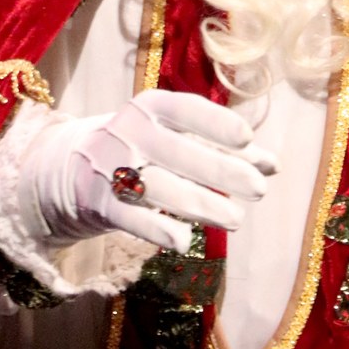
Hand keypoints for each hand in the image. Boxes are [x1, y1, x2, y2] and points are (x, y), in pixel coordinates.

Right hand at [22, 89, 274, 254]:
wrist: (75, 167)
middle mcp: (130, 132)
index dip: (215, 123)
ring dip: (201, 204)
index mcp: (151, 107)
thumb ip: (226, 149)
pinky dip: (157, 229)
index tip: (246, 138)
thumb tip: (273, 166)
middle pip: (180, 152)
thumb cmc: (147, 148)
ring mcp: (112, 166)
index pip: (186, 110)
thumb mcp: (181, 138)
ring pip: (161, 187)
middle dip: (221, 171)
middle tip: (258, 190)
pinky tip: (184, 241)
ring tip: (237, 219)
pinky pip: (131, 217)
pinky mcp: (101, 202)